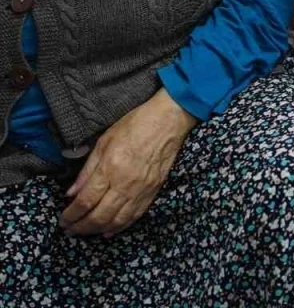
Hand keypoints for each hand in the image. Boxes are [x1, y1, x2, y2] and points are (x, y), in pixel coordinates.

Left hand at [61, 88, 196, 237]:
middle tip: (69, 230)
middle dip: (81, 226)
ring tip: (85, 232)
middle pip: (99, 215)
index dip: (71, 214)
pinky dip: (120, 227)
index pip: (85, 201)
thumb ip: (87, 169)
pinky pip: (135, 215)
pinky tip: (109, 231)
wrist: (169, 120)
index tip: (63, 220)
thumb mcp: (104, 141)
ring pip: (116, 220)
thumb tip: (72, 192)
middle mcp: (125, 183)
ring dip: (97, 230)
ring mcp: (141, 189)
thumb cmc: (136, 124)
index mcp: (110, 168)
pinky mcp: (153, 191)